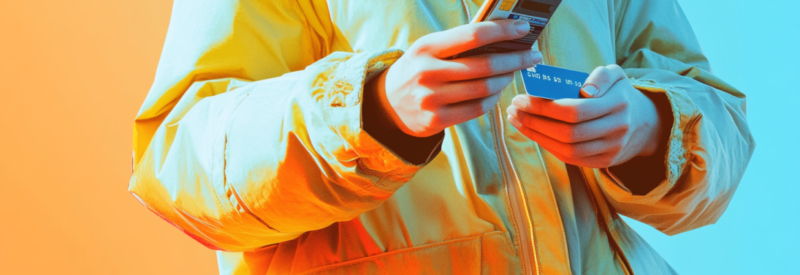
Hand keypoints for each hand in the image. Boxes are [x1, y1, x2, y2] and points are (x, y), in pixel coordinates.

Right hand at [370, 19, 542, 137]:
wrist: (387, 105)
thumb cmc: (417, 70)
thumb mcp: (428, 50)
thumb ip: (458, 43)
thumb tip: (501, 37)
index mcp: (426, 47)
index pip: (472, 35)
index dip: (502, 30)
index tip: (524, 27)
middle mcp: (427, 73)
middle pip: (484, 65)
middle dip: (515, 59)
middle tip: (532, 55)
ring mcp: (431, 99)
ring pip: (484, 89)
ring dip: (505, 79)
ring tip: (513, 72)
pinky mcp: (436, 120)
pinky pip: (476, 109)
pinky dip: (493, 98)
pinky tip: (497, 90)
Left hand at [506, 64, 665, 167]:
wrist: (644, 123)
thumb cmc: (618, 93)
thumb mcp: (615, 75)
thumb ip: (600, 76)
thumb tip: (585, 90)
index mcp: (618, 104)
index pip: (575, 110)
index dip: (545, 107)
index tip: (521, 98)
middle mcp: (617, 129)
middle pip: (568, 132)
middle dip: (535, 122)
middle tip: (514, 109)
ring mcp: (610, 149)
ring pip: (567, 149)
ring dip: (536, 135)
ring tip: (517, 120)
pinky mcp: (603, 162)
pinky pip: (570, 158)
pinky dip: (547, 146)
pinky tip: (532, 132)